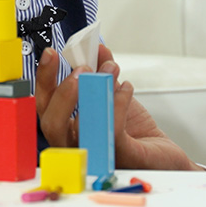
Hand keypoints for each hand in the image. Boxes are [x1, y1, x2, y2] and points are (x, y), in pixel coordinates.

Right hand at [35, 43, 199, 170]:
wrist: (161, 154)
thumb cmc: (134, 131)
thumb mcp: (113, 94)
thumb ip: (101, 73)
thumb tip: (96, 49)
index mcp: (68, 129)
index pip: (45, 107)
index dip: (44, 80)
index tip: (51, 54)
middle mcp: (76, 146)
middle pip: (51, 125)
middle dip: (63, 92)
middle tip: (82, 69)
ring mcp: (96, 156)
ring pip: (81, 130)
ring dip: (95, 92)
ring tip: (110, 69)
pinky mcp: (121, 157)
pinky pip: (112, 130)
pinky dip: (118, 102)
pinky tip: (126, 87)